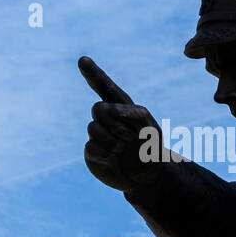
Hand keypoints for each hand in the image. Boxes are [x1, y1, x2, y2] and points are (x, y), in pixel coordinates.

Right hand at [79, 56, 165, 191]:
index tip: (83, 60)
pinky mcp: (92, 151)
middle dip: (115, 121)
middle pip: (99, 108)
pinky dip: (108, 154)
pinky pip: (93, 147)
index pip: (106, 87)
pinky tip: (116, 159)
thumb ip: (138, 117)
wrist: (147, 176)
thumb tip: (121, 110)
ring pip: (94, 129)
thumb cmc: (151, 150)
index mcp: (123, 108)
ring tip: (125, 149)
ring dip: (113, 141)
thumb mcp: (152, 131)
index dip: (94, 74)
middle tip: (130, 136)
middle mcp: (107, 118)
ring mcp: (97, 134)